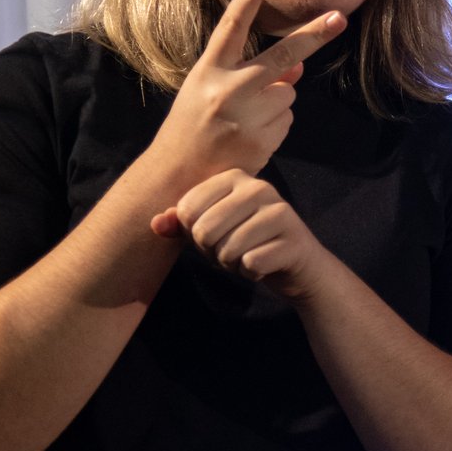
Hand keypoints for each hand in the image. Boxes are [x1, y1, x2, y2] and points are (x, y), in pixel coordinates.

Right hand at [148, 0, 344, 185]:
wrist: (178, 176)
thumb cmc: (194, 126)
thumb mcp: (210, 91)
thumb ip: (250, 74)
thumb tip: (299, 65)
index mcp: (208, 71)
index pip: (231, 29)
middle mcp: (227, 90)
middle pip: (282, 56)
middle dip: (314, 36)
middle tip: (339, 18)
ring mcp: (246, 117)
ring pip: (288, 94)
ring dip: (277, 102)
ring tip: (245, 120)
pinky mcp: (261, 141)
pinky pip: (286, 121)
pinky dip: (275, 126)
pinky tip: (250, 137)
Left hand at [151, 169, 331, 301]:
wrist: (296, 265)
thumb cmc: (247, 241)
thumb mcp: (211, 229)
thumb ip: (180, 223)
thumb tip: (155, 223)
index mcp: (234, 177)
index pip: (187, 209)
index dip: (192, 233)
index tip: (214, 234)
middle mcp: (258, 187)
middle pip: (204, 231)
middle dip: (212, 252)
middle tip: (231, 250)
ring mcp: (279, 211)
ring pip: (227, 249)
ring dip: (232, 264)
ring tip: (247, 255)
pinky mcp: (293, 239)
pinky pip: (250, 264)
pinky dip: (251, 273)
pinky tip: (264, 265)